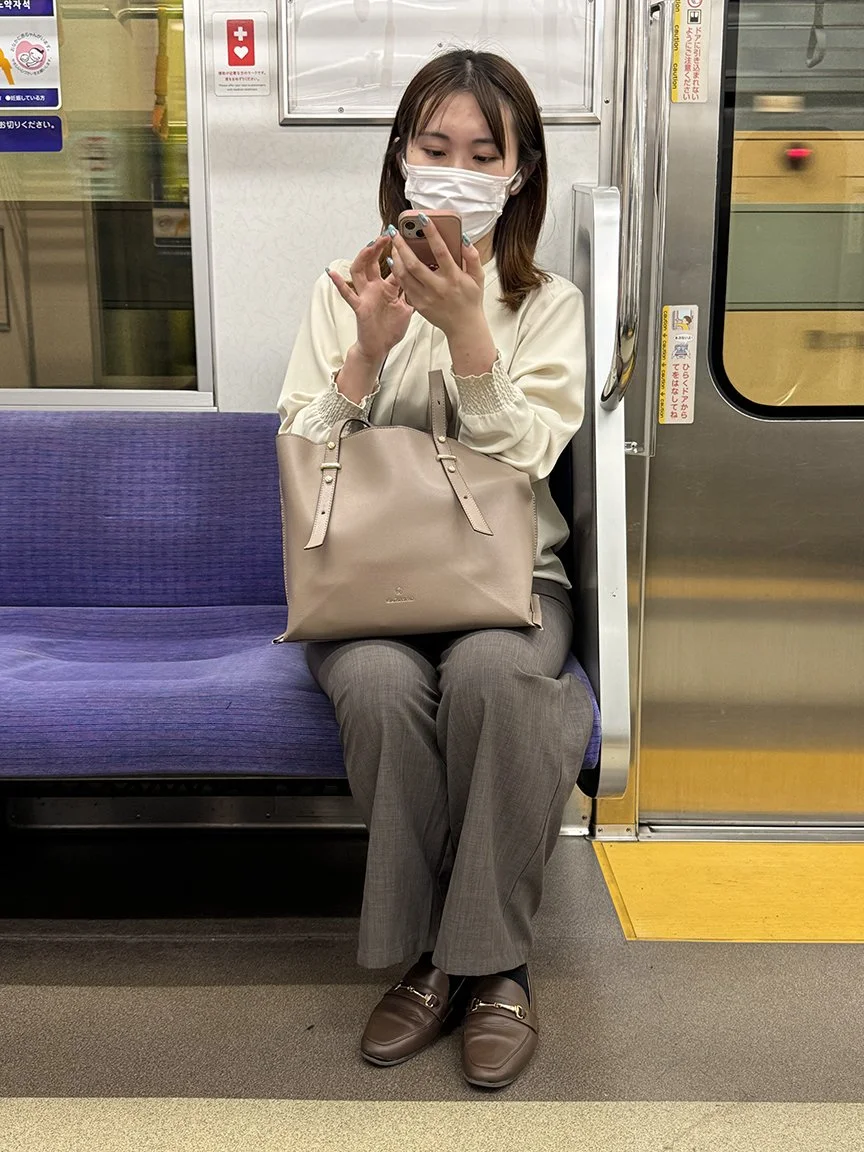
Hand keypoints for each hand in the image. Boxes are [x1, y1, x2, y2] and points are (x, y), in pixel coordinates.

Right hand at [326, 235, 413, 364]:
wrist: (380, 347)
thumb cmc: (391, 329)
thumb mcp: (407, 308)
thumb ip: (412, 294)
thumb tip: (426, 282)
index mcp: (387, 288)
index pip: (392, 265)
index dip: (396, 252)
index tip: (403, 238)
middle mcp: (374, 288)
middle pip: (373, 262)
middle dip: (378, 247)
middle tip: (386, 235)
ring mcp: (365, 296)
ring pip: (359, 272)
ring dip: (363, 258)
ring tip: (368, 246)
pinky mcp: (359, 307)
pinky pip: (347, 294)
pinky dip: (339, 284)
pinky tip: (331, 273)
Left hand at [387, 217, 484, 339]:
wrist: (464, 327)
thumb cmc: (470, 299)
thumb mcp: (478, 277)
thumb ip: (472, 256)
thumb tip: (463, 238)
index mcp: (454, 278)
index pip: (441, 251)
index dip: (431, 233)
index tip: (423, 218)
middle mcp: (438, 287)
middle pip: (414, 263)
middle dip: (402, 245)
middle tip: (395, 230)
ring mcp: (426, 297)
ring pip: (404, 275)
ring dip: (396, 257)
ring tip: (393, 243)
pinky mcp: (418, 304)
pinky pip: (404, 286)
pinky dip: (397, 272)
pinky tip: (394, 261)